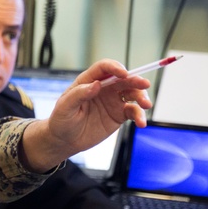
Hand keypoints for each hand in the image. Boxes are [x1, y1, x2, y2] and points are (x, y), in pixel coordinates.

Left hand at [20, 59, 152, 172]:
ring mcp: (113, 101)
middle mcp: (104, 88)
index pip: (104, 68)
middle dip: (135, 80)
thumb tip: (97, 84)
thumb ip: (79, 94)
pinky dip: (140, 115)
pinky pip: (133, 111)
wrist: (64, 141)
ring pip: (132, 93)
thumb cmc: (61, 120)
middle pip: (123, 79)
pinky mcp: (119, 114)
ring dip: (142, 97)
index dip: (115, 67)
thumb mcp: (65, 107)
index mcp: (88, 81)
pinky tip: (141, 123)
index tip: (123, 74)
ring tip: (146, 105)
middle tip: (144, 84)